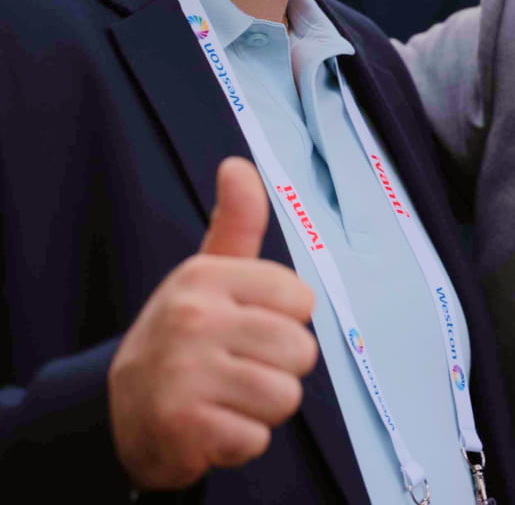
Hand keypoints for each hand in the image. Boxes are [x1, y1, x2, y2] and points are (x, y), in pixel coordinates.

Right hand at [110, 157, 319, 489]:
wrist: (120, 410)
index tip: (248, 325)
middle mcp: (193, 320)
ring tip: (226, 396)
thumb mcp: (206, 274)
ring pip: (284, 397)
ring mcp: (184, 373)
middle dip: (279, 369)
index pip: (302, 300)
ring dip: (262, 408)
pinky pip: (256, 438)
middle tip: (237, 368)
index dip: (285, 320)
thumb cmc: (183, 336)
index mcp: (206, 279)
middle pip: (302, 351)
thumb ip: (236, 222)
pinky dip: (240, 441)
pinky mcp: (182, 426)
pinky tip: (212, 425)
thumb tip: (238, 165)